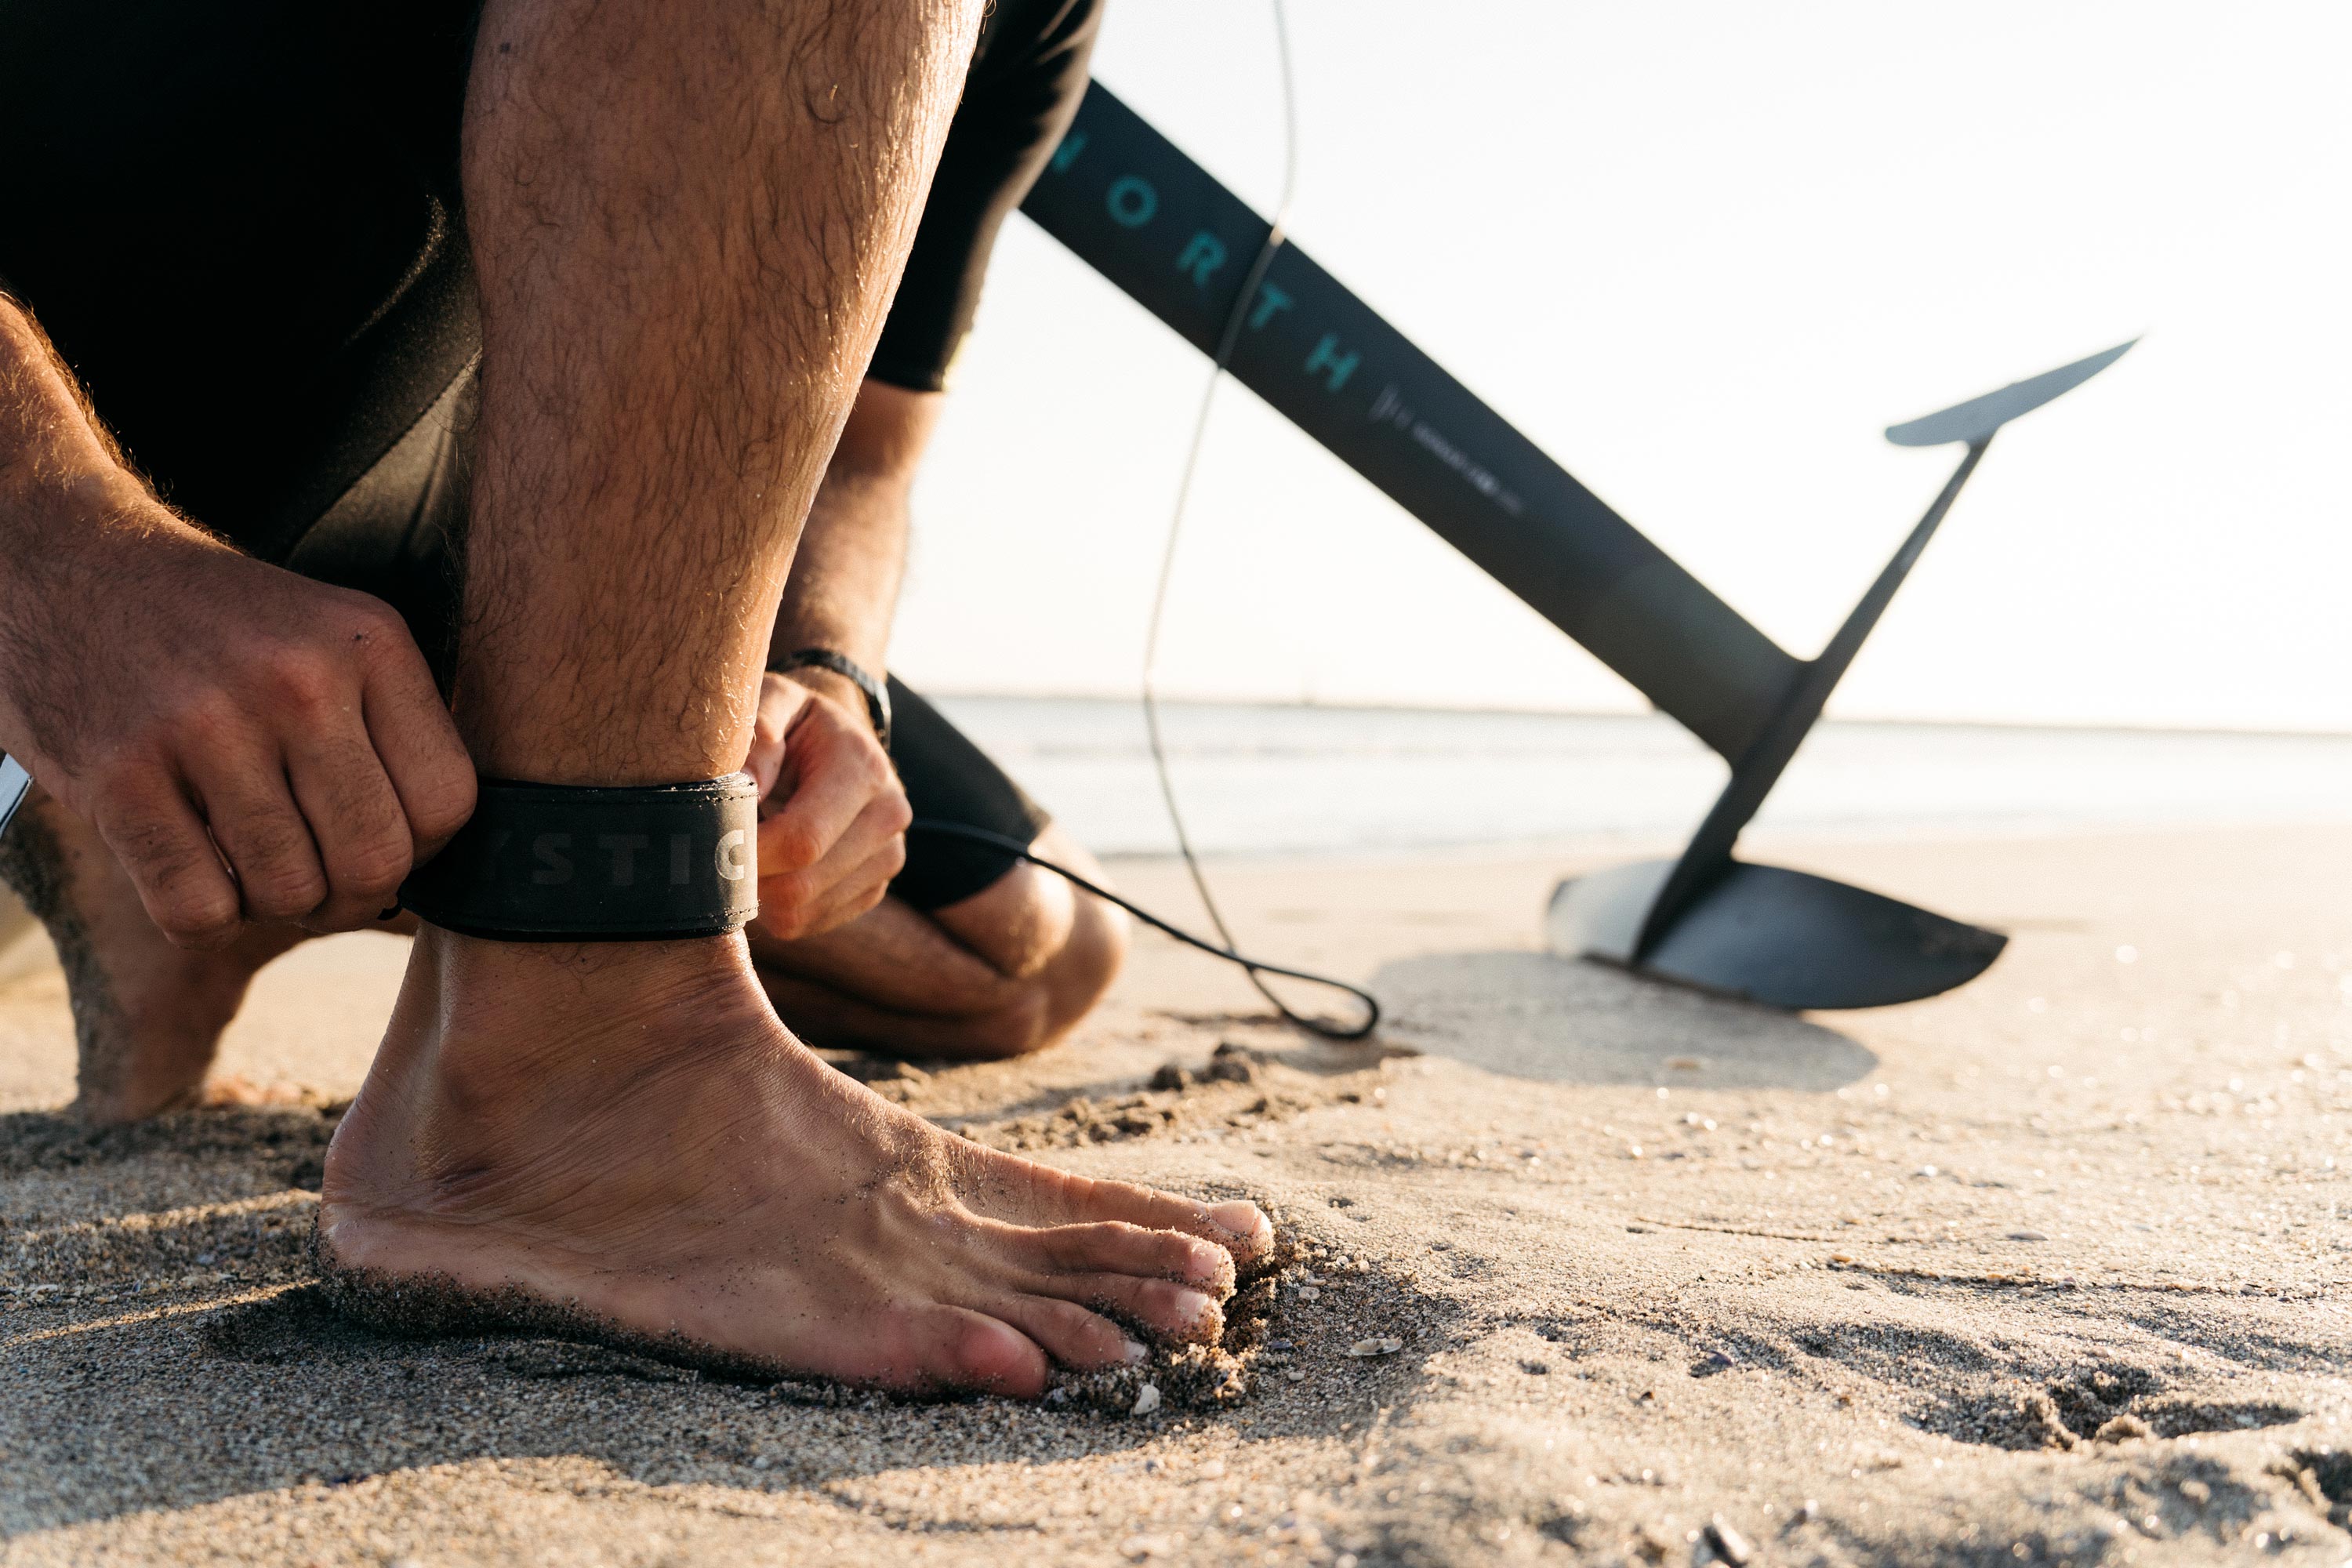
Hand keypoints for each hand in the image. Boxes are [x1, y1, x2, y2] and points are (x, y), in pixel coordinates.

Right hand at [0, 483, 476, 945]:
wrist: (65, 564)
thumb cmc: (220, 627)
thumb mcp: (333, 634)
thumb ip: (396, 725)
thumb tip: (449, 856)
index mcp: (369, 643)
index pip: (449, 803)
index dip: (423, 850)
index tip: (382, 841)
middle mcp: (297, 680)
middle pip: (377, 862)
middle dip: (352, 896)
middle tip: (316, 876)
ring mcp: (204, 726)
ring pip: (290, 893)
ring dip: (270, 902)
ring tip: (245, 856)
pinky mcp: (118, 774)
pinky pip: (198, 909)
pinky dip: (199, 914)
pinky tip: (188, 865)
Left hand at [742, 669, 907, 941]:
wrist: (840, 740)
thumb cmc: (794, 722)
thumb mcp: (774, 701)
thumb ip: (759, 730)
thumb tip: (743, 784)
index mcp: (862, 768)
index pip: (802, 839)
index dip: (746, 851)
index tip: (710, 838)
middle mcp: (889, 816)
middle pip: (802, 886)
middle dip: (747, 876)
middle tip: (719, 848)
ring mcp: (888, 857)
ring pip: (803, 912)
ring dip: (760, 893)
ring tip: (749, 849)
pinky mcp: (874, 887)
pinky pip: (811, 923)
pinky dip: (778, 906)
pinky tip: (771, 866)